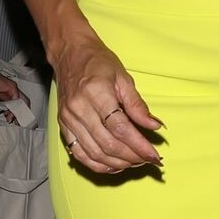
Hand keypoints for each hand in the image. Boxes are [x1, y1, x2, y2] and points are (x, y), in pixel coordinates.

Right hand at [0, 68, 28, 120]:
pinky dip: (16, 109)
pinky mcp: (12, 88)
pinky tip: (10, 115)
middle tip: (12, 125)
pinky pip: (19, 100)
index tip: (6, 124)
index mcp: (0, 96)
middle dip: (16, 116)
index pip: (8, 108)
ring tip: (13, 122)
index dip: (8, 116)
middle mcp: (7, 93)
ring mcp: (11, 91)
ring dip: (17, 113)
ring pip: (20, 103)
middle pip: (16, 106)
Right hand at [52, 31, 163, 174]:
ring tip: (135, 163)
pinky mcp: (63, 126)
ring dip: (117, 163)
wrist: (70, 54)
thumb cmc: (99, 63)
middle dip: (131, 157)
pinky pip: (79, 154)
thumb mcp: (124, 78)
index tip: (155, 156)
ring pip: (94, 153)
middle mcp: (79, 109)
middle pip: (108, 144)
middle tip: (148, 160)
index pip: (121, 128)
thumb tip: (156, 126)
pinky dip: (98, 164)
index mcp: (96, 93)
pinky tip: (114, 165)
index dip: (139, 145)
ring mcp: (68, 119)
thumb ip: (138, 106)